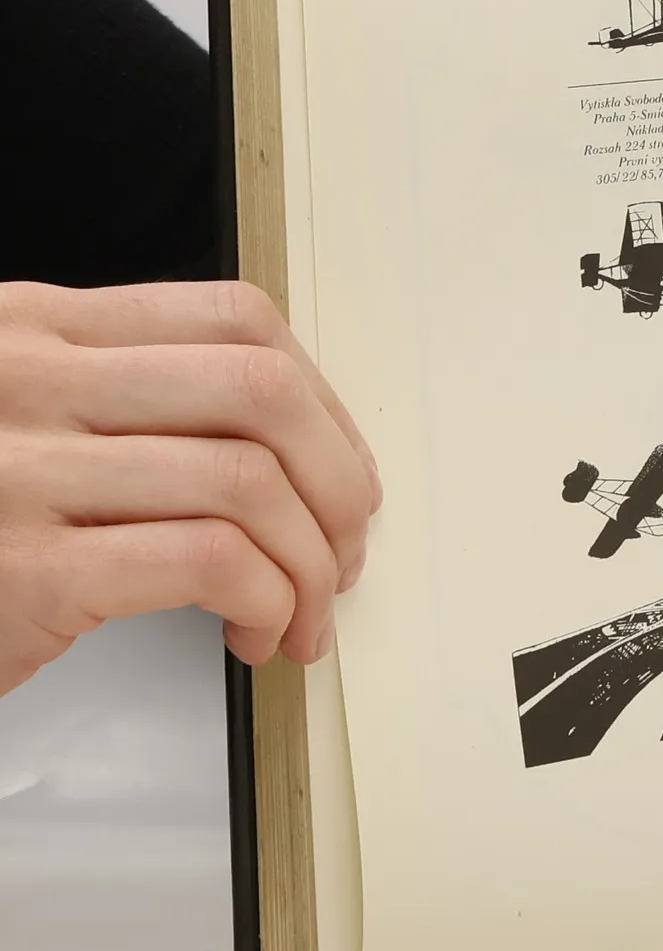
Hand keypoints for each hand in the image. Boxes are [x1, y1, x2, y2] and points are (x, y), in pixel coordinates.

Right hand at [0, 281, 379, 696]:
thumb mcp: (22, 418)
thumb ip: (129, 400)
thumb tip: (299, 446)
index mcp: (38, 326)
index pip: (236, 321)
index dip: (322, 402)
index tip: (338, 471)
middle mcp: (28, 380)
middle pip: (262, 393)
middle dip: (338, 482)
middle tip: (342, 549)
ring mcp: (20, 471)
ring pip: (250, 482)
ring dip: (309, 563)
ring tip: (299, 611)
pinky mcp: (27, 571)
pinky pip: (210, 560)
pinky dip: (265, 599)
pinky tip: (251, 630)